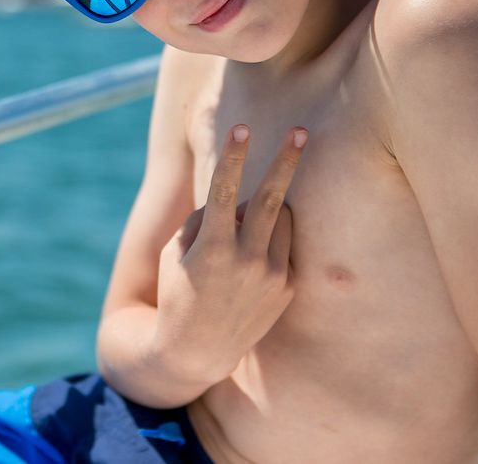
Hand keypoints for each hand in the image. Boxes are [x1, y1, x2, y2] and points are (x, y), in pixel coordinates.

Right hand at [153, 123, 307, 386]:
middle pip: (273, 197)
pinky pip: (283, 246)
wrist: (198, 350)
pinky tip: (248, 267)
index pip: (225, 190)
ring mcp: (271, 275)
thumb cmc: (178, 291)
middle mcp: (247, 259)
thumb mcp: (177, 253)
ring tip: (243, 233)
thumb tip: (237, 201)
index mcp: (212, 248)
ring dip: (265, 211)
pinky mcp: (287, 287)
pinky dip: (268, 241)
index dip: (233, 156)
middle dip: (286, 159)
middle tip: (300, 130)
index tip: (242, 127)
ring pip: (280, 219)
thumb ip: (205, 220)